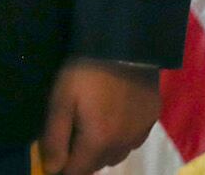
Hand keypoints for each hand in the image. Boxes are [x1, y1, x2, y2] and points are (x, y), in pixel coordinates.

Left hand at [39, 59, 160, 174]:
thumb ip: (54, 139)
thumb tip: (52, 170)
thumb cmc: (86, 72)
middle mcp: (123, 144)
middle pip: (97, 165)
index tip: (56, 152)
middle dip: (83, 156)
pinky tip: (117, 114)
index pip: (76, 172)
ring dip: (104, 148)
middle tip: (74, 130)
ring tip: (96, 123)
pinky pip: (134, 139)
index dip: (62, 166)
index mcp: (98, 142)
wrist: (124, 42)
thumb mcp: (61, 101)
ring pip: (117, 154)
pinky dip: (123, 135)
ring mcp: (140, 132)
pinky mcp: (152, 117)